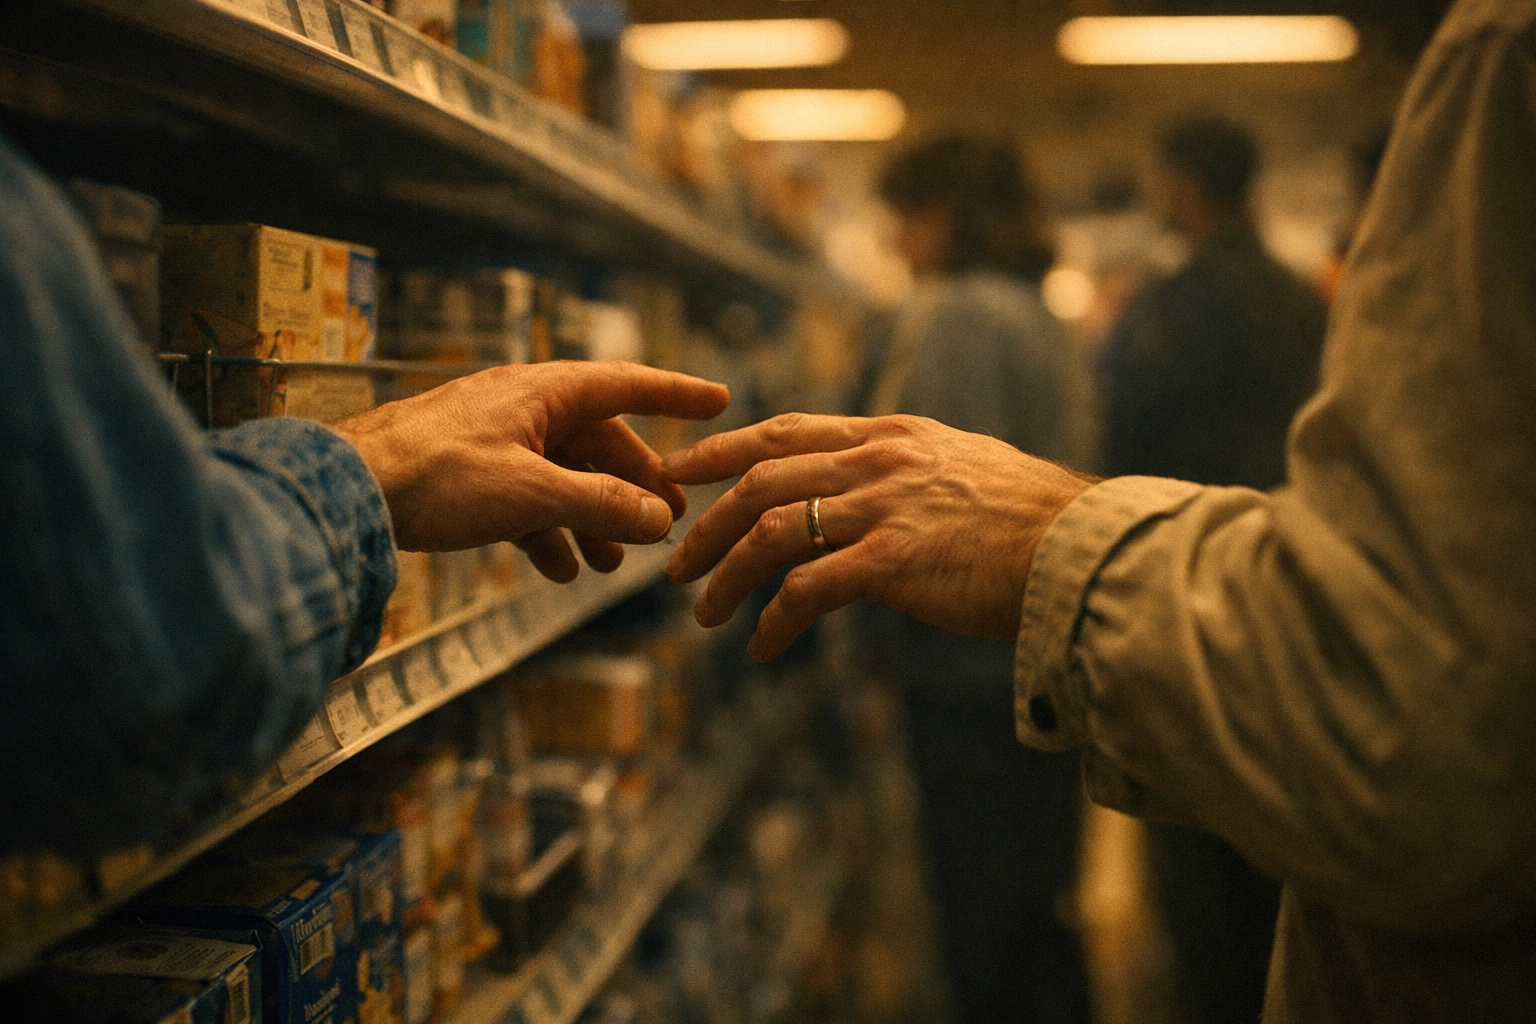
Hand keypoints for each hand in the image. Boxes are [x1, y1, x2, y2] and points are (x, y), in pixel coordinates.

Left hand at [334, 361, 729, 580]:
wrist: (345, 490)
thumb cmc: (433, 474)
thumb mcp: (532, 493)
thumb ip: (602, 505)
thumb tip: (661, 520)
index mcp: (544, 391)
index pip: (628, 383)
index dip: (677, 394)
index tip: (720, 399)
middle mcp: (524, 407)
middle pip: (600, 442)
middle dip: (633, 487)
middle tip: (666, 524)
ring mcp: (495, 439)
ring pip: (564, 476)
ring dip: (592, 520)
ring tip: (610, 565)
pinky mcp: (469, 472)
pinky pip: (527, 498)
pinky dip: (548, 531)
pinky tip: (555, 569)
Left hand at [662, 413, 1094, 660]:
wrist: (1084, 549)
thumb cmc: (1032, 520)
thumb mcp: (962, 465)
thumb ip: (908, 468)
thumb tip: (874, 487)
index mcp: (892, 434)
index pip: (786, 431)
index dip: (722, 448)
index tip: (680, 468)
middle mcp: (879, 460)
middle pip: (761, 480)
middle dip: (707, 521)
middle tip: (674, 559)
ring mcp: (884, 507)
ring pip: (771, 531)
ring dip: (726, 574)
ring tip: (704, 611)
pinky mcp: (893, 560)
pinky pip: (807, 590)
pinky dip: (774, 620)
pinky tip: (763, 647)